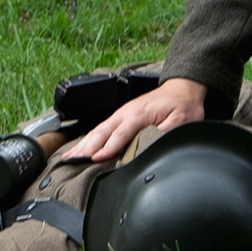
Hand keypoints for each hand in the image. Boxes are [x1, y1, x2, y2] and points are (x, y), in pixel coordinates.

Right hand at [64, 77, 207, 162]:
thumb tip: (151, 145)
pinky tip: (80, 148)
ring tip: (69, 157)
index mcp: (139, 114)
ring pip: (98, 131)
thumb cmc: (183, 105)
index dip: (108, 148)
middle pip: (102, 132)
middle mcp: (126, 113)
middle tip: (72, 162)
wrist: (182, 88)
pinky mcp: (121, 116)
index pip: (120, 134)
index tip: (96, 159)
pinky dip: (89, 139)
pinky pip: (101, 129)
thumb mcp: (182, 120)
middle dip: (86, 147)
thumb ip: (165, 133)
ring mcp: (121, 114)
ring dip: (83, 144)